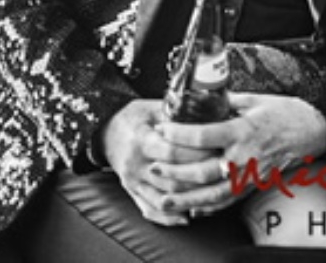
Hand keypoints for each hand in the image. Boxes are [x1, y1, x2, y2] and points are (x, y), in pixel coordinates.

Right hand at [101, 99, 211, 225]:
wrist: (105, 131)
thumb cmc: (133, 116)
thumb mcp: (152, 107)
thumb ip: (175, 114)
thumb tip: (206, 114)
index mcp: (141, 140)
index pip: (172, 152)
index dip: (196, 154)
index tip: (217, 151)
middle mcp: (135, 164)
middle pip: (171, 179)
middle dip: (198, 178)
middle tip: (220, 173)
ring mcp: (133, 181)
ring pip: (164, 198)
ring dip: (188, 200)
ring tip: (210, 195)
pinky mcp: (131, 191)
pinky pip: (149, 209)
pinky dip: (169, 217)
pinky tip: (186, 216)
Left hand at [152, 93, 325, 216]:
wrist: (312, 131)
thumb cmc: (285, 113)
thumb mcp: (254, 99)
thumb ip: (227, 101)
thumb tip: (205, 97)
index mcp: (242, 130)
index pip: (203, 135)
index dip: (179, 134)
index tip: (162, 129)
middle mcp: (243, 156)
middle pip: (202, 169)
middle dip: (174, 170)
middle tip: (153, 166)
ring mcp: (248, 174)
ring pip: (211, 193)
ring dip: (186, 198)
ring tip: (164, 199)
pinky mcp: (252, 185)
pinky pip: (226, 201)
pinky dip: (207, 207)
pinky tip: (191, 208)